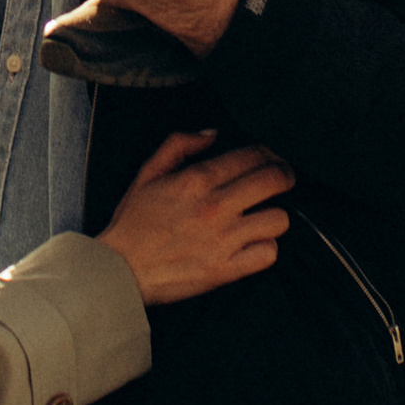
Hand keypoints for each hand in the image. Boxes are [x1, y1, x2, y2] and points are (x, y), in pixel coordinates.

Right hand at [97, 129, 292, 305]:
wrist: (119, 269)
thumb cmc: (134, 223)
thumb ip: (179, 145)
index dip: (269, 153)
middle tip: (283, 178)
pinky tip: (255, 243)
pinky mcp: (225, 270)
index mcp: (197, 179)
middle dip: (285, 175)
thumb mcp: (148, 173)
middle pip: (274, 181)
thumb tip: (212, 134)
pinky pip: (268, 254)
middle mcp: (215, 206)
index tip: (271, 157)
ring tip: (265, 216)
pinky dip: (266, 248)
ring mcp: (223, 240)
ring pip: (278, 219)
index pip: (252, 155)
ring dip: (275, 215)